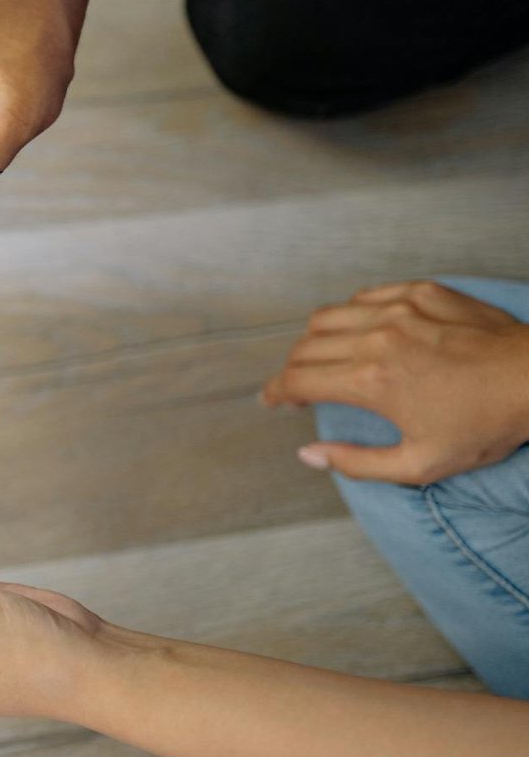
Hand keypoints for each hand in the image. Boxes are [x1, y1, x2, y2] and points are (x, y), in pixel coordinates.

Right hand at [262, 281, 528, 483]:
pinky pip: (364, 295)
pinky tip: (360, 330)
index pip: (297, 380)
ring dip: (315, 339)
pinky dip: (350, 313)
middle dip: (292, 369)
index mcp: (371, 382)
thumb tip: (309, 454)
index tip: (271, 400)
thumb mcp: (421, 464)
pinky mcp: (420, 292)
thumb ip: (357, 463)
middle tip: (299, 387)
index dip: (275, 392)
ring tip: (324, 357)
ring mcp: (398, 310)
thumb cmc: (486, 424)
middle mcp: (376, 339)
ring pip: (327, 316)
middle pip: (305, 347)